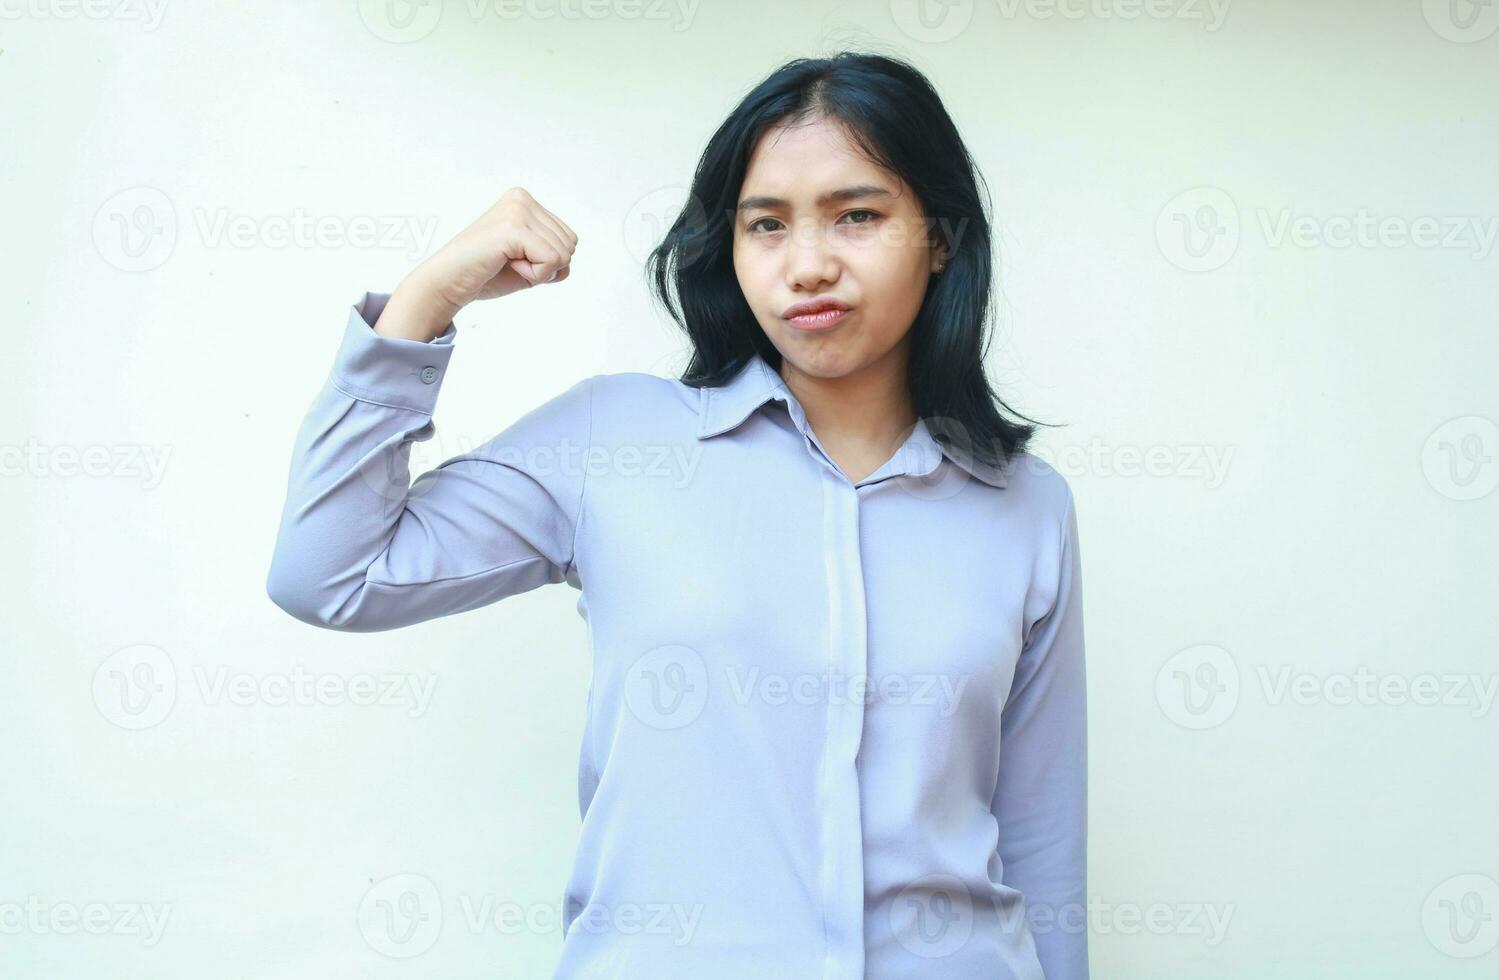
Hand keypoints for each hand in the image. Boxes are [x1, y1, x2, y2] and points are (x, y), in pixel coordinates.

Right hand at [374, 187, 578, 340]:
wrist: (448, 282)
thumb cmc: (485, 274)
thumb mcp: (529, 263)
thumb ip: (555, 257)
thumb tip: (568, 262)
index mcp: (525, 201)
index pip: (569, 238)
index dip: (548, 261)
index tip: (514, 259)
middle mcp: (522, 199)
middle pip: (570, 245)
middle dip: (546, 266)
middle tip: (509, 263)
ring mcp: (518, 210)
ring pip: (564, 254)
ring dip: (538, 271)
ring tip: (505, 263)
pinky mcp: (513, 228)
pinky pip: (552, 261)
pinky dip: (534, 275)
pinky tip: (505, 265)